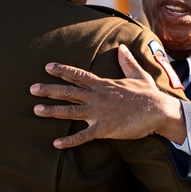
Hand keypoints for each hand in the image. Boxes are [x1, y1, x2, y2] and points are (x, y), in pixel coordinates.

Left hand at [31, 45, 185, 147]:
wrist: (159, 111)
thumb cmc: (149, 94)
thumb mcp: (138, 74)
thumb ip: (127, 62)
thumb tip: (122, 47)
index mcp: (104, 84)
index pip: (78, 75)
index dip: (62, 70)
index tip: (47, 67)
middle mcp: (98, 97)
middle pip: (69, 92)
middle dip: (49, 90)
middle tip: (31, 89)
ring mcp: (99, 113)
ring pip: (71, 111)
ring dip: (52, 111)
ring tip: (36, 110)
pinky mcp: (104, 129)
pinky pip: (83, 136)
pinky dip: (69, 140)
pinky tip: (56, 144)